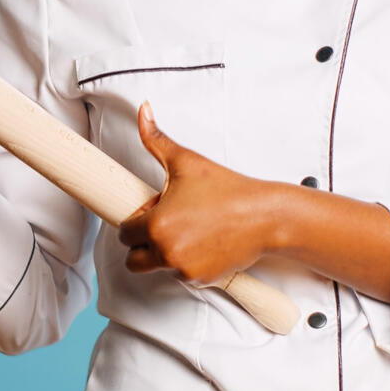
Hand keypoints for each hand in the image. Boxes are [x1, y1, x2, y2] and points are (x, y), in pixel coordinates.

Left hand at [117, 101, 278, 287]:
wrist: (265, 216)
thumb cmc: (227, 188)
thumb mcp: (187, 161)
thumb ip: (156, 138)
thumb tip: (142, 111)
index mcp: (156, 225)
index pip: (124, 234)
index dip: (136, 220)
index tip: (152, 210)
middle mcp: (167, 252)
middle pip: (134, 260)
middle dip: (143, 244)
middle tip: (165, 223)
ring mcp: (184, 270)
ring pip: (158, 267)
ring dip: (165, 253)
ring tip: (189, 229)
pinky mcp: (201, 280)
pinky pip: (181, 275)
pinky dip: (186, 263)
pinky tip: (203, 241)